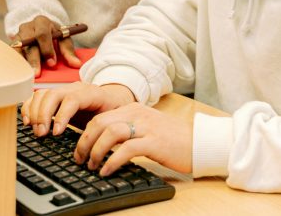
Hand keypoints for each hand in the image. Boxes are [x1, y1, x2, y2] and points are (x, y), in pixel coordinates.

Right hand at [12, 16, 81, 75]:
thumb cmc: (54, 34)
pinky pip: (12, 55)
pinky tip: (21, 73)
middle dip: (34, 60)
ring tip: (28, 76)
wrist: (40, 27)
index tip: (52, 63)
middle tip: (37, 74)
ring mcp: (18, 35)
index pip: (42, 34)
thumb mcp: (63, 38)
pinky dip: (17, 64)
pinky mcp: (12, 44)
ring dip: (23, 63)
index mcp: (42, 22)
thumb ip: (68, 50)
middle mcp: (28, 27)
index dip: (47, 49)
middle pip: (28, 43)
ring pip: (18, 50)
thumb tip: (76, 64)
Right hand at [21, 83, 134, 136]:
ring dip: (35, 112)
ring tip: (36, 131)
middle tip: (41, 134)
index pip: (72, 99)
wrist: (113, 98)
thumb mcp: (113, 119)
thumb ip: (103, 128)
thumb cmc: (112, 112)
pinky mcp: (55, 95)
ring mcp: (64, 89)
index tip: (56, 133)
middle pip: (53, 94)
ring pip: (43, 94)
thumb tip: (93, 145)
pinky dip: (29, 107)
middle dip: (43, 115)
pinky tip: (28, 122)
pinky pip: (37, 96)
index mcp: (92, 93)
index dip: (62, 115)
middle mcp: (75, 88)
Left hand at [76, 102, 192, 176]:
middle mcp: (138, 114)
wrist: (200, 142)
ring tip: (92, 165)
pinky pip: (126, 149)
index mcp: (134, 109)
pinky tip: (106, 171)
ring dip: (96, 151)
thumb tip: (105, 142)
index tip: (80, 150)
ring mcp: (146, 127)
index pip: (100, 117)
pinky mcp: (154, 142)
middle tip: (80, 159)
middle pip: (100, 123)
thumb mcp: (148, 127)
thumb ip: (129, 128)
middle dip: (85, 142)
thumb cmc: (175, 139)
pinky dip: (112, 161)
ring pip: (109, 133)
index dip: (85, 134)